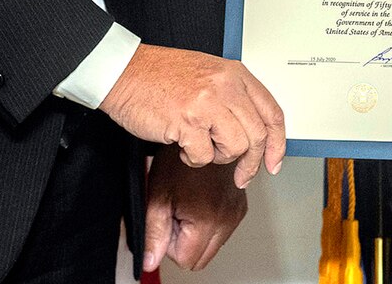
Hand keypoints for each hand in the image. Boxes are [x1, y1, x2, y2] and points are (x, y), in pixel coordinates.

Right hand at [99, 43, 285, 187]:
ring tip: (199, 145)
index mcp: (234, 73)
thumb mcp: (207, 75)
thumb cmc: (159, 75)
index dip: (278, 143)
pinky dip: (192, 157)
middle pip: (258, 135)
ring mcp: (208, 102)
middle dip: (251, 163)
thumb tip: (254, 132)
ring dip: (217, 156)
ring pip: (235, 147)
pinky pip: (204, 155)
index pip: (271, 112)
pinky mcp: (188, 120)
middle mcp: (225, 85)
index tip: (274, 162)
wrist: (123, 72)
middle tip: (241, 176)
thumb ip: (232, 97)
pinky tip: (180, 143)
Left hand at [143, 148, 246, 272]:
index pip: (186, 260)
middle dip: (185, 240)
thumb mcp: (158, 194)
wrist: (201, 129)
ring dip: (197, 231)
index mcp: (208, 220)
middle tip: (177, 209)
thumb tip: (150, 262)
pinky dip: (210, 221)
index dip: (170, 244)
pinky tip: (200, 197)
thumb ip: (153, 233)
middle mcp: (228, 218)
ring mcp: (237, 211)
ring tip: (189, 199)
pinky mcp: (241, 204)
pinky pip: (223, 230)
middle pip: (202, 258)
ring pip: (213, 244)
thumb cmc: (178, 155)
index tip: (168, 218)